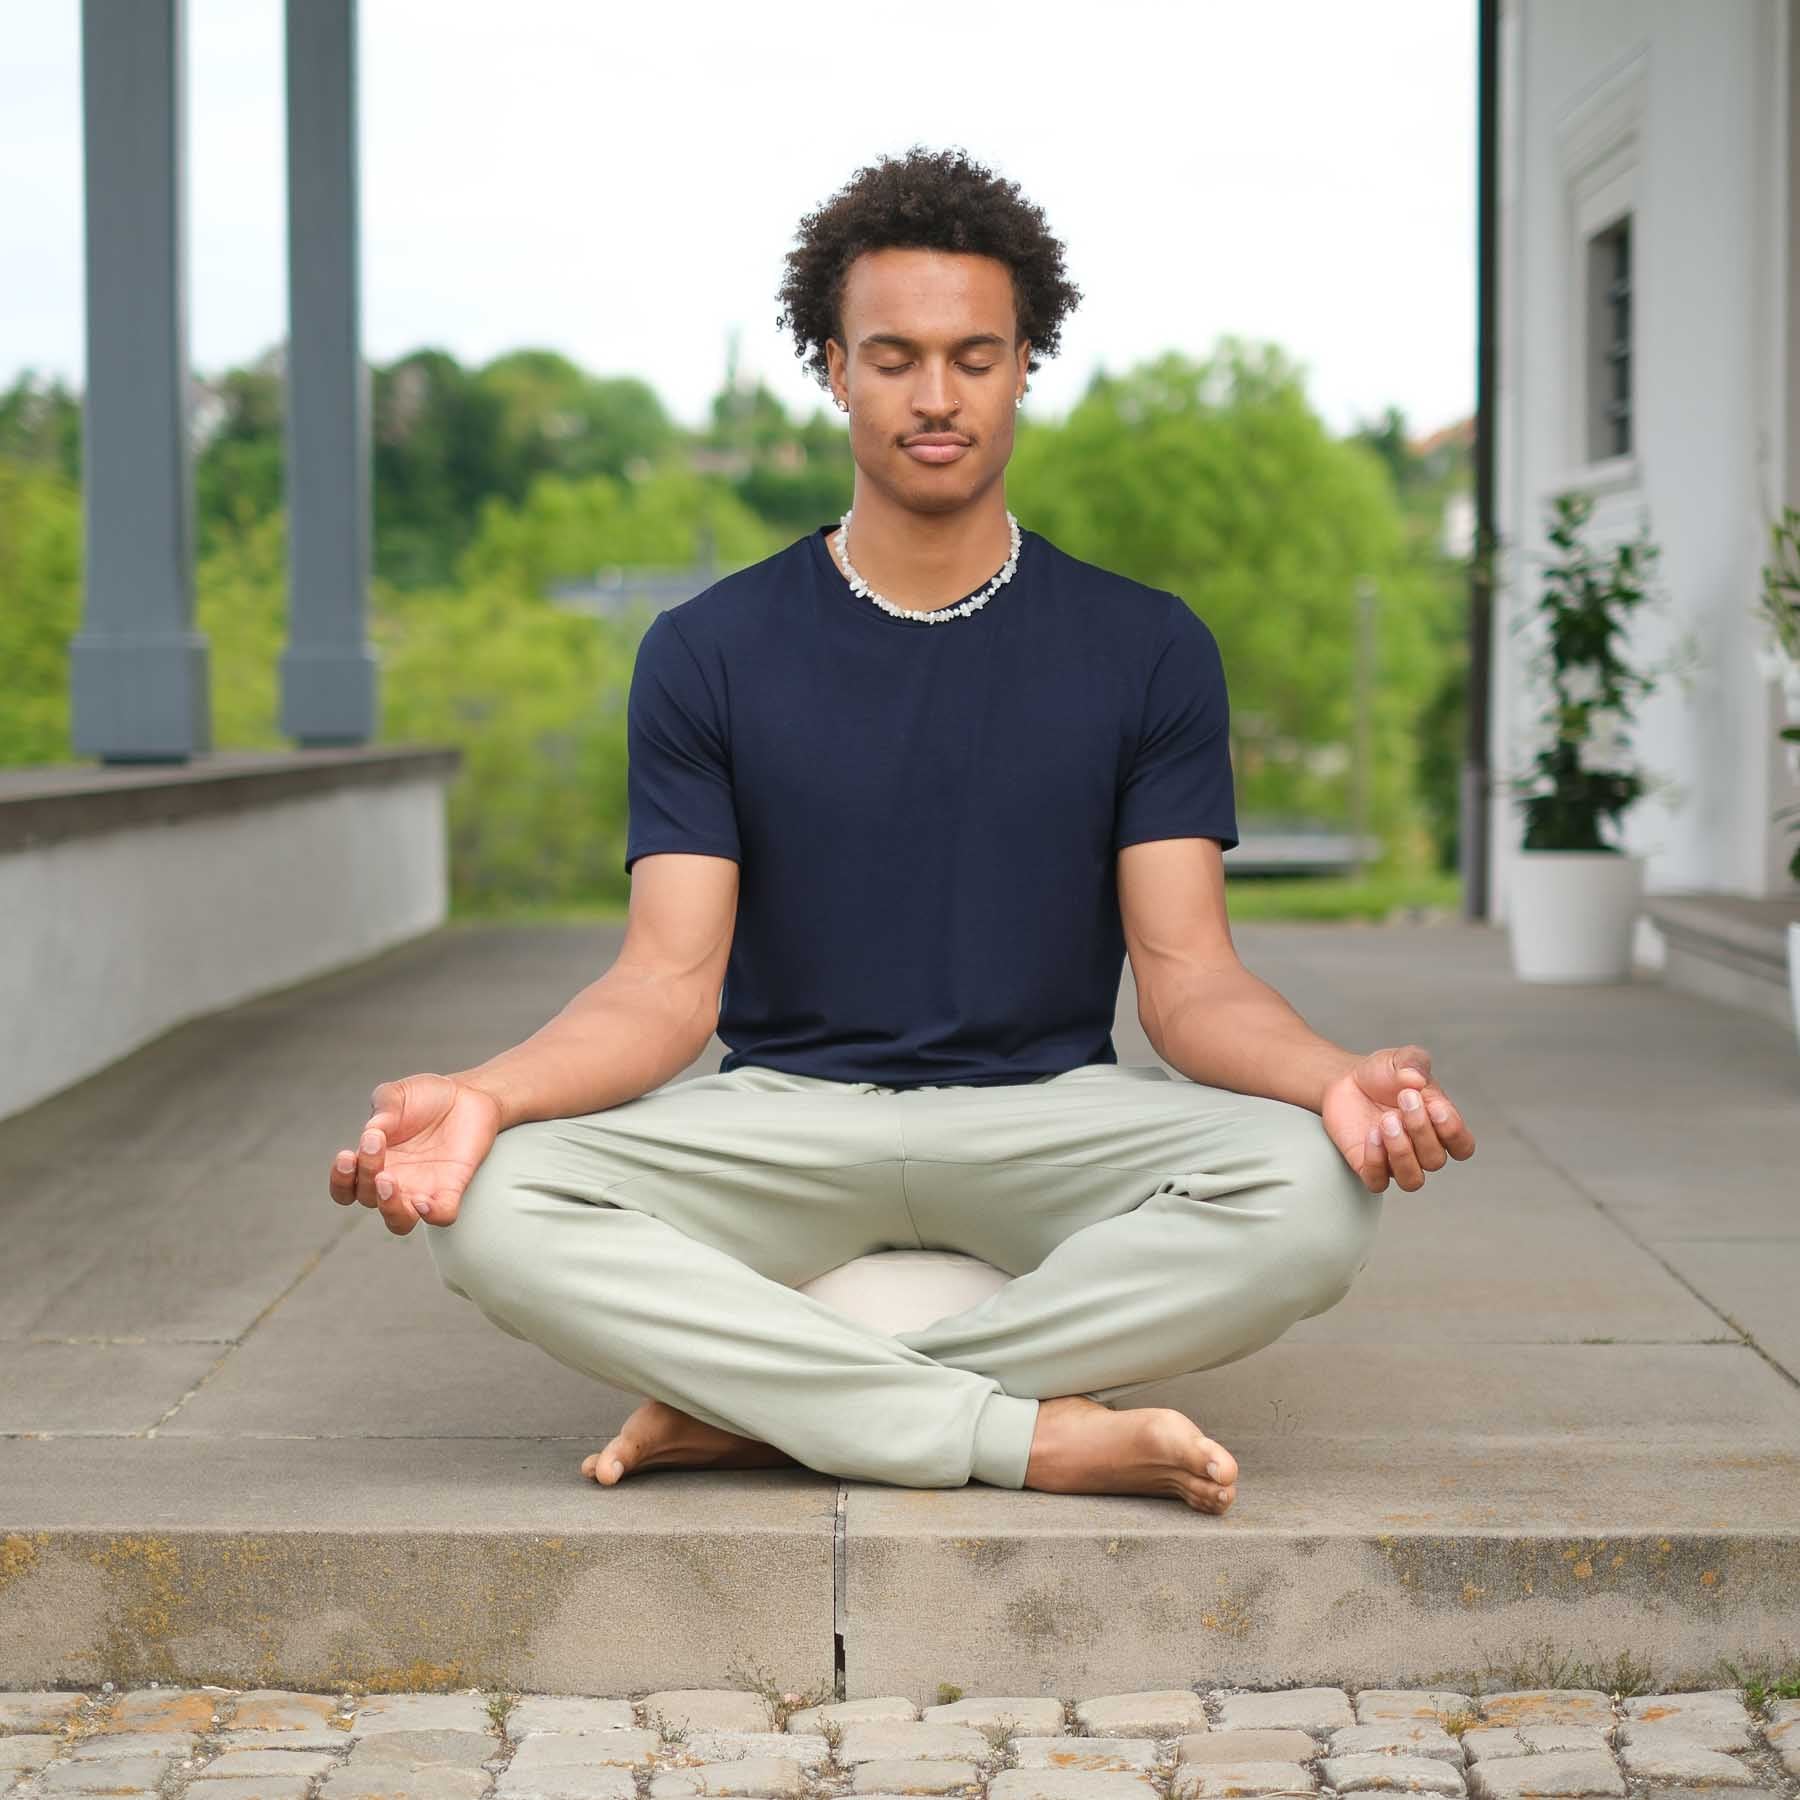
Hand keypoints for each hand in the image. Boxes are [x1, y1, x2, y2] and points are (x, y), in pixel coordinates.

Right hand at [328, 1074, 502, 1235]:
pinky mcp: (452, 1188)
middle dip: (365, 1175)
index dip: (341, 1180)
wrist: (468, 1094)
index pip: (346, 1189)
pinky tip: (424, 1201)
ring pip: (399, 1222)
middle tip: (375, 1144)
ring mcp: (423, 1188)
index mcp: (374, 1162)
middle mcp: (395, 1181)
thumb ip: (382, 1108)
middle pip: (369, 1200)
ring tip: (388, 1180)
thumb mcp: (397, 1094)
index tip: (347, 1155)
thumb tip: (373, 1131)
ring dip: (389, 1208)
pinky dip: (433, 1215)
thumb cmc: (427, 1097)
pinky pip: (441, 1216)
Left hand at [1321, 1043, 1475, 1192]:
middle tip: (1405, 1099)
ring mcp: (1395, 1161)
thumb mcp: (1401, 1059)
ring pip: (1412, 1180)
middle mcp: (1421, 1149)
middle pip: (1435, 1160)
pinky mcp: (1368, 1167)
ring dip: (1402, 1152)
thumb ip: (1414, 1063)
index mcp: (1440, 1126)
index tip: (1435, 1106)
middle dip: (1421, 1129)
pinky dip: (1376, 1162)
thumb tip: (1416, 1078)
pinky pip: (1377, 1182)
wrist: (1346, 1081)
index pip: (1463, 1147)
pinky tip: (1371, 1135)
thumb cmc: (1382, 1075)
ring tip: (1387, 1121)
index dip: (1454, 1132)